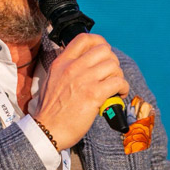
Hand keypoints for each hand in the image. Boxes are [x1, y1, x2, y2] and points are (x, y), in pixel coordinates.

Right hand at [34, 33, 129, 149]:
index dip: (99, 41)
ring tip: (115, 87)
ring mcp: (83, 80)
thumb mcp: (52, 80)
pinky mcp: (93, 95)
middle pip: (104, 50)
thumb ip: (66, 69)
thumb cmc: (50, 110)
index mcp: (62, 62)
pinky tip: (118, 95)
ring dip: (118, 76)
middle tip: (110, 75)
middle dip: (112, 61)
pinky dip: (123, 88)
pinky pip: (118, 82)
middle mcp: (73, 67)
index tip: (104, 52)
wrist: (47, 130)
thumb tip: (84, 64)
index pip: (84, 39)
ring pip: (113, 65)